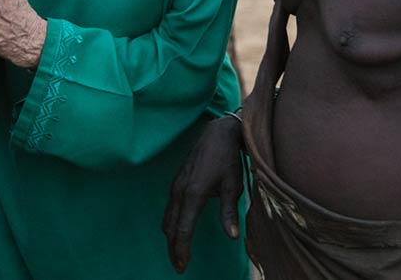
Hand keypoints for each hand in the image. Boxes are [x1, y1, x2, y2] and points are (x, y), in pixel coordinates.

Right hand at [162, 115, 243, 272]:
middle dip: (173, 248)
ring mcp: (176, 185)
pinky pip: (169, 207)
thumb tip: (232, 237)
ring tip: (177, 251)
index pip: (183, 229)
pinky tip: (177, 229)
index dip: (181, 250)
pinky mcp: (177, 181)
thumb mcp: (233, 187)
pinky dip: (171, 222)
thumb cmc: (228, 160)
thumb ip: (230, 213)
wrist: (218, 134)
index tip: (182, 266)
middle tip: (179, 266)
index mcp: (193, 193)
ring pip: (167, 217)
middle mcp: (180, 190)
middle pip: (171, 227)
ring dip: (171, 236)